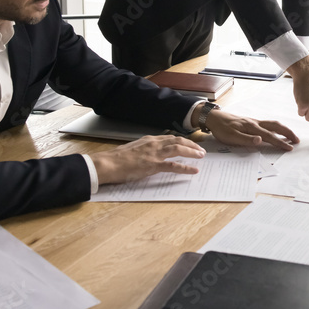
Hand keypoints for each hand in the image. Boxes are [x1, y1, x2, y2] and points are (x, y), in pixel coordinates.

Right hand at [91, 135, 205, 184]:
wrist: (107, 163)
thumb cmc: (116, 159)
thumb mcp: (133, 149)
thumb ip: (144, 149)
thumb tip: (149, 154)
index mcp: (149, 140)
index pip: (170, 138)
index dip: (182, 140)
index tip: (190, 143)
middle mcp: (154, 144)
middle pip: (178, 140)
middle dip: (191, 144)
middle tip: (200, 149)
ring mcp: (154, 154)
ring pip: (179, 149)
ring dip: (192, 152)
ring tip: (201, 156)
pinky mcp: (153, 165)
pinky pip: (173, 165)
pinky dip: (186, 167)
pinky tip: (194, 170)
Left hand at [204, 110, 299, 150]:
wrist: (214, 118)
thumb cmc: (222, 129)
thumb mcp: (231, 137)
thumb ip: (246, 139)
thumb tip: (260, 140)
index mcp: (252, 127)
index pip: (270, 136)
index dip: (280, 142)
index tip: (290, 148)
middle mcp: (256, 123)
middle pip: (276, 126)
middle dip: (288, 133)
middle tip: (297, 141)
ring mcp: (254, 121)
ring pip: (273, 124)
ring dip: (284, 129)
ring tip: (291, 136)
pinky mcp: (252, 122)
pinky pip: (268, 124)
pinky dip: (277, 128)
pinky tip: (277, 131)